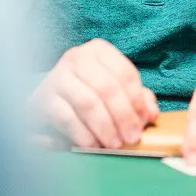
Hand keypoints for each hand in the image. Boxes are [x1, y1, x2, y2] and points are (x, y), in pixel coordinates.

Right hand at [31, 39, 158, 148]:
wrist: (51, 96)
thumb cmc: (89, 90)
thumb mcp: (114, 87)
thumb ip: (137, 98)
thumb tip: (151, 114)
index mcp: (99, 51)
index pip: (125, 73)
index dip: (137, 100)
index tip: (144, 121)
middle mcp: (76, 58)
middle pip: (107, 88)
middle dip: (123, 116)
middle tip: (131, 137)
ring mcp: (58, 77)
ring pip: (88, 103)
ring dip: (105, 128)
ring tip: (115, 144)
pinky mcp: (43, 99)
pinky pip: (67, 119)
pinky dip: (84, 135)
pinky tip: (94, 145)